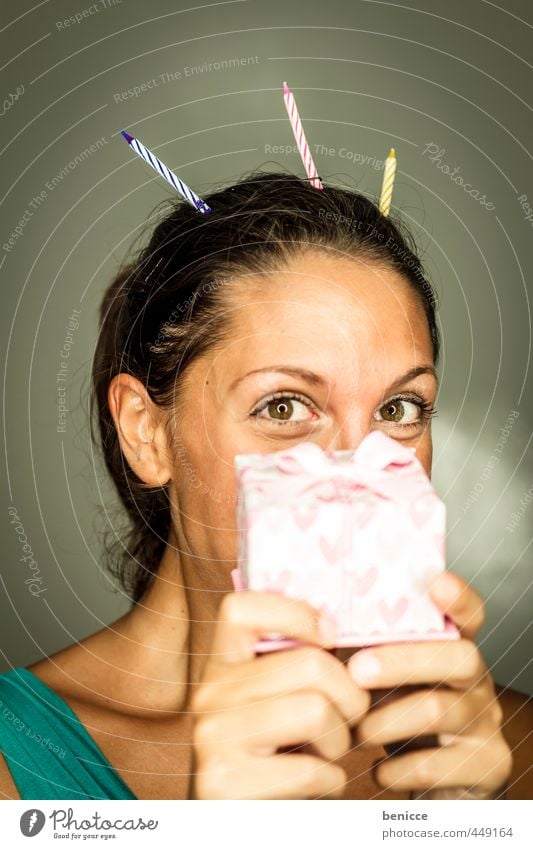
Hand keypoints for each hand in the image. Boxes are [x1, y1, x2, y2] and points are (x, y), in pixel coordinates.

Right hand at [188, 590, 369, 798]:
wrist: (236, 829)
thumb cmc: (274, 760)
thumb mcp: (275, 703)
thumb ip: (293, 666)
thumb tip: (341, 631)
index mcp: (220, 666)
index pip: (240, 608)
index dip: (294, 612)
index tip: (330, 636)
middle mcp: (208, 695)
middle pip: (309, 663)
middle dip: (349, 698)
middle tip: (347, 721)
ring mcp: (211, 738)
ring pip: (315, 710)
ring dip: (340, 742)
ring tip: (327, 754)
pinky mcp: (223, 783)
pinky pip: (310, 768)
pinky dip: (332, 782)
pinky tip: (317, 786)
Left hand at [347, 572, 511, 798]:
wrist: (431, 784)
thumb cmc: (396, 716)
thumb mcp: (383, 679)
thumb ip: (363, 650)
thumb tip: (312, 624)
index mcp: (453, 650)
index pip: (469, 615)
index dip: (458, 599)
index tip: (436, 583)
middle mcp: (477, 680)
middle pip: (458, 657)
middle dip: (403, 661)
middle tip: (357, 670)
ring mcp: (486, 721)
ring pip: (441, 709)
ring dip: (388, 720)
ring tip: (355, 731)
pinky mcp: (488, 765)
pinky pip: (443, 764)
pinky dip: (401, 768)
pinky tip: (378, 772)